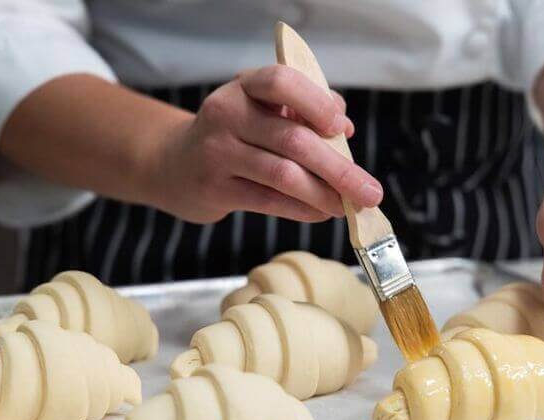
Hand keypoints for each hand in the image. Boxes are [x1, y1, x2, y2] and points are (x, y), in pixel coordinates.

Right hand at [146, 65, 382, 222]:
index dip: (315, 104)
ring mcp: (217, 152)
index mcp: (245, 86)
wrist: (173, 164)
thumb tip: (345, 129)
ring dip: (324, 195)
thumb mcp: (262, 110)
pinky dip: (302, 209)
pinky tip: (321, 213)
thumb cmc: (233, 134)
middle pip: (293, 139)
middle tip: (370, 191)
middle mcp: (227, 114)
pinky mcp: (215, 188)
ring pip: (283, 175)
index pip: (281, 82)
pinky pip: (269, 201)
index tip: (341, 128)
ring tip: (348, 207)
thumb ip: (305, 111)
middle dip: (339, 169)